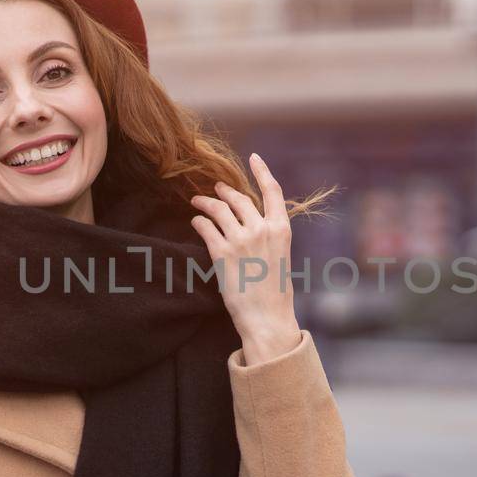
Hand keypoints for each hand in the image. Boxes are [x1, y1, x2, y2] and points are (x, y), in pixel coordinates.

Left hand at [188, 153, 300, 361]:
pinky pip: (205, 227)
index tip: (254, 158)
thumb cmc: (275, 294)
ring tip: (197, 200)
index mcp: (281, 230)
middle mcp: (261, 229)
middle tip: (215, 189)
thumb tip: (255, 224)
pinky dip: (199, 221)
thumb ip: (270, 237)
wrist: (267, 318)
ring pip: (218, 209)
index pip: (272, 191)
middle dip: (224, 191)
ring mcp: (240, 239)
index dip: (262, 171)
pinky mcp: (221, 253)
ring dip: (205, 202)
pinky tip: (196, 221)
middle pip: (239, 198)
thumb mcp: (281, 258)